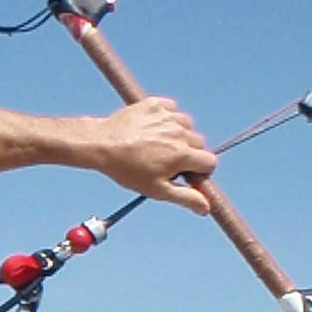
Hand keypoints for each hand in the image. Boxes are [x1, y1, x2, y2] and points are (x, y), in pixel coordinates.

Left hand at [96, 97, 217, 213]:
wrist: (101, 144)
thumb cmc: (127, 169)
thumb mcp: (157, 189)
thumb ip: (185, 198)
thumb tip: (205, 207)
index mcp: (182, 154)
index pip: (210, 162)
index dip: (199, 171)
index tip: (185, 174)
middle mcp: (179, 132)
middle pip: (199, 143)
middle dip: (188, 153)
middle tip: (166, 161)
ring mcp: (168, 115)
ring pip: (186, 125)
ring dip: (178, 134)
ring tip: (156, 145)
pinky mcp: (156, 104)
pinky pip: (172, 109)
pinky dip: (166, 118)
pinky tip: (152, 129)